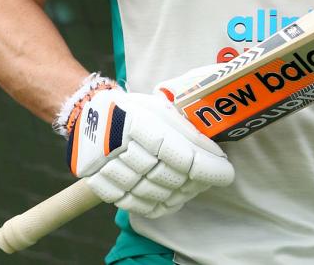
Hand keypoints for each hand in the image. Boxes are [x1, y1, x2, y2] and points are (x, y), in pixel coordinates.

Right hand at [67, 84, 234, 217]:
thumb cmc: (132, 108)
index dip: (207, 167)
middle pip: (169, 176)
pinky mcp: (99, 184)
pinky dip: (157, 205)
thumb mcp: (159, 107)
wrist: (87, 114)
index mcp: (137, 121)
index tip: (226, 172)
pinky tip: (173, 200)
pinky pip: (133, 204)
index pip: (180, 154)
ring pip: (153, 192)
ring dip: (181, 194)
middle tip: (213, 177)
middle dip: (197, 180)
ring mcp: (106, 168)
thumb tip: (213, 152)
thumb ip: (184, 129)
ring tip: (195, 186)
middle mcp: (118, 146)